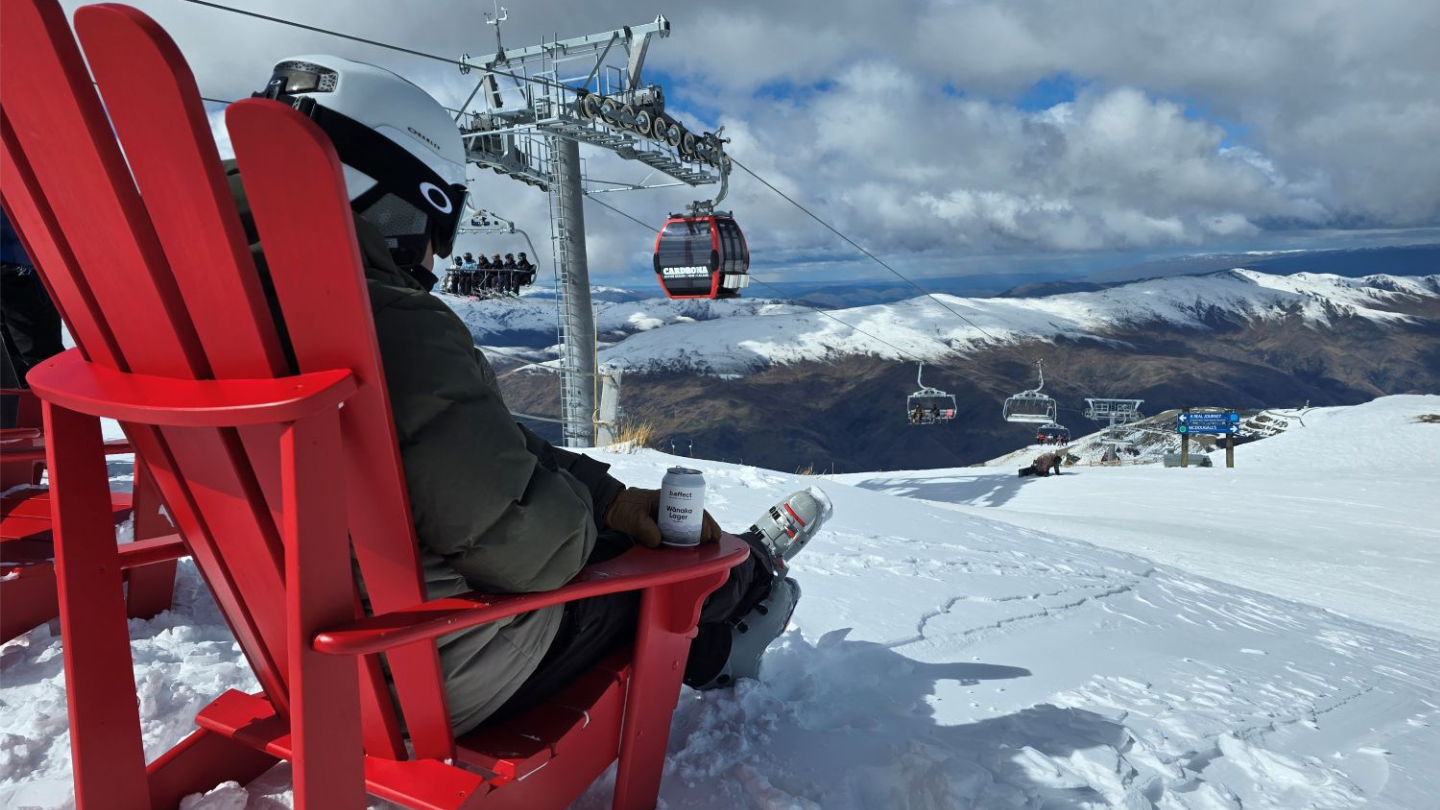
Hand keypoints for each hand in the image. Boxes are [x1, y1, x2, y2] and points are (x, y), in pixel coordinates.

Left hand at [604, 487, 721, 547]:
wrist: (608, 509)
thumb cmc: (622, 508)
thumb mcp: (634, 518)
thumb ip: (645, 529)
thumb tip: (659, 542)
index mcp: (666, 498)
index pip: (691, 505)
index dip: (703, 518)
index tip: (709, 531)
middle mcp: (669, 506)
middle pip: (693, 514)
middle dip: (705, 526)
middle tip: (712, 540)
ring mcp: (664, 515)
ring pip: (687, 522)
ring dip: (697, 532)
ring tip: (707, 543)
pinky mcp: (659, 526)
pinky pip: (676, 530)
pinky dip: (686, 537)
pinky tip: (692, 545)